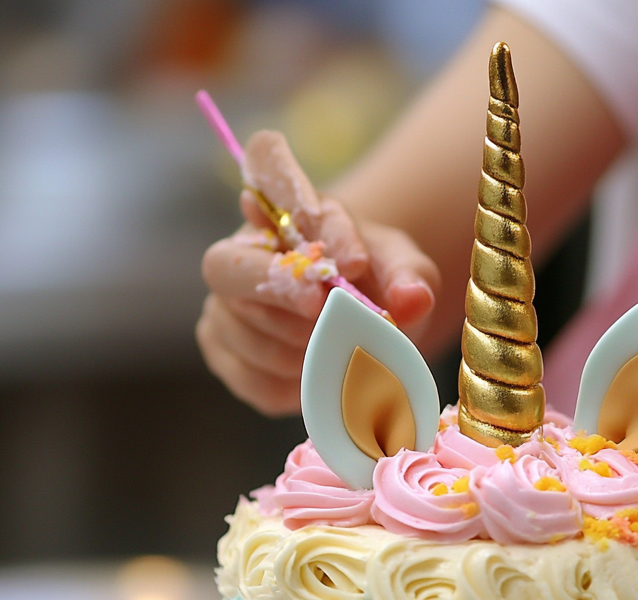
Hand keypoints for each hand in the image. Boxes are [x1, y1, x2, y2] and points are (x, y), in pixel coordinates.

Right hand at [196, 131, 439, 415]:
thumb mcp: (406, 272)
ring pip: (240, 330)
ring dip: (297, 348)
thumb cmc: (379, 285)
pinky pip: (249, 377)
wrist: (360, 325)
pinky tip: (318, 377)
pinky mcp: (222, 352)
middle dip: (277, 292)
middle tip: (324, 311)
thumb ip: (410, 278)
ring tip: (339, 350)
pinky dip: (290, 386)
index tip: (351, 261)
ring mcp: (223, 305)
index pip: (269, 176)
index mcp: (288, 211)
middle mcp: (242, 251)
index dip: (294, 208)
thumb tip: (414, 298)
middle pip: (226, 266)